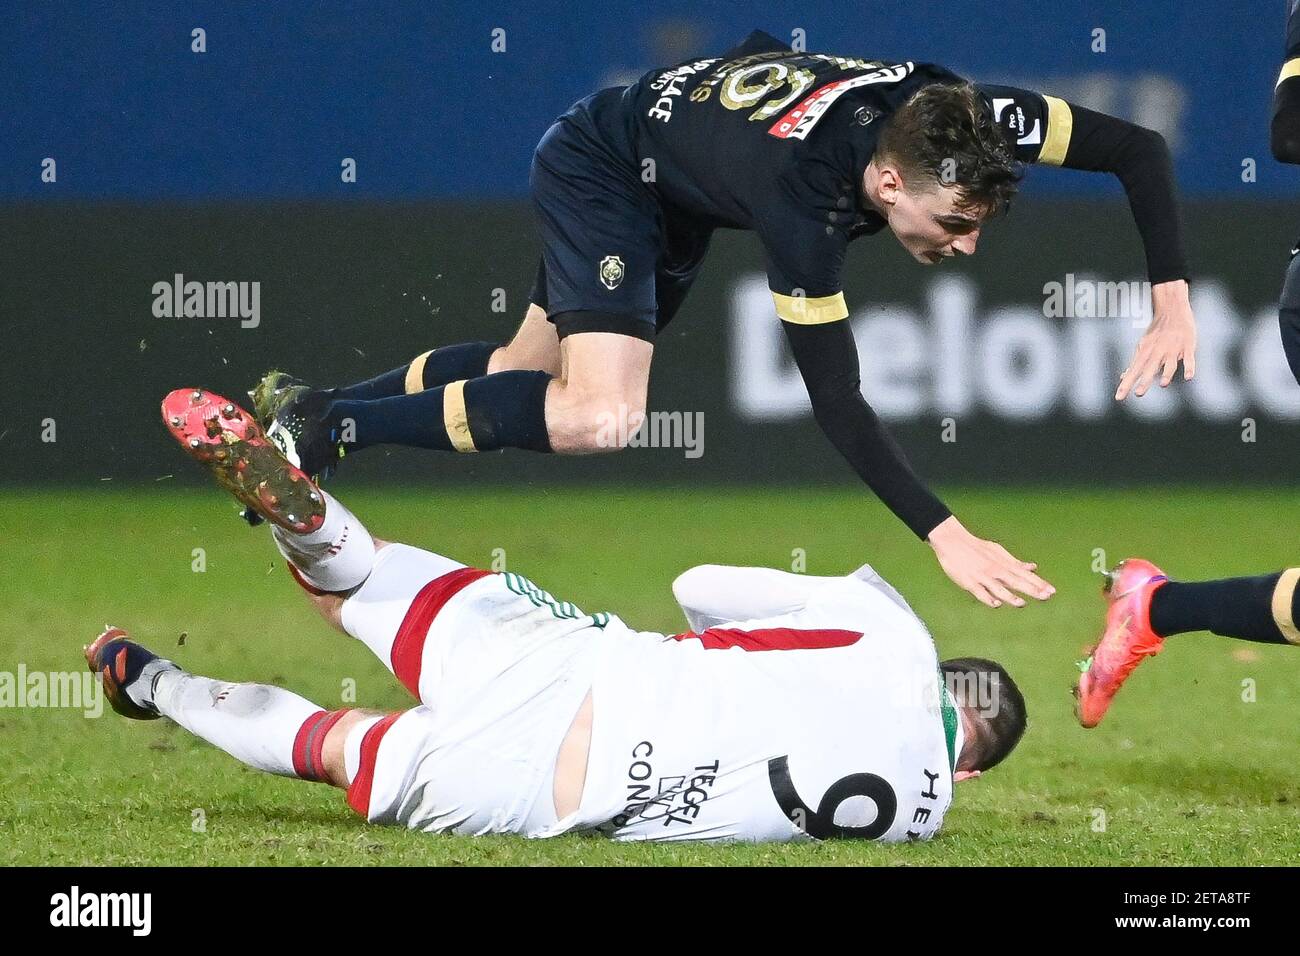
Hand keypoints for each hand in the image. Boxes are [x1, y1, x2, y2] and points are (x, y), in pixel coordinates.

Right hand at [926, 515, 1054, 608]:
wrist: (953, 541)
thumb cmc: (977, 547)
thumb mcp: (999, 552)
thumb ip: (1016, 563)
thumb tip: (1033, 567)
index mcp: (1003, 564)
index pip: (1024, 575)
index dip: (1039, 583)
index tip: (1052, 591)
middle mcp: (995, 570)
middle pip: (1016, 581)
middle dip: (1031, 589)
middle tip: (1046, 597)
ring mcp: (982, 576)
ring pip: (998, 588)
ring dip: (1010, 596)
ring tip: (1022, 603)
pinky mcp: (969, 581)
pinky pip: (979, 592)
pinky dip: (987, 598)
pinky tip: (995, 604)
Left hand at [1115, 279, 1196, 399]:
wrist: (1172, 309)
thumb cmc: (1156, 331)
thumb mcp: (1142, 345)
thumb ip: (1135, 363)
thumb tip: (1123, 377)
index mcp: (1144, 352)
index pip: (1133, 371)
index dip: (1126, 384)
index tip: (1118, 397)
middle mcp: (1157, 351)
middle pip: (1149, 368)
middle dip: (1144, 381)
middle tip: (1138, 394)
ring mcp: (1173, 349)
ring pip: (1169, 364)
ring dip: (1167, 374)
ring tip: (1163, 385)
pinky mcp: (1188, 346)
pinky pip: (1189, 358)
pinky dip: (1190, 367)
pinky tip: (1189, 377)